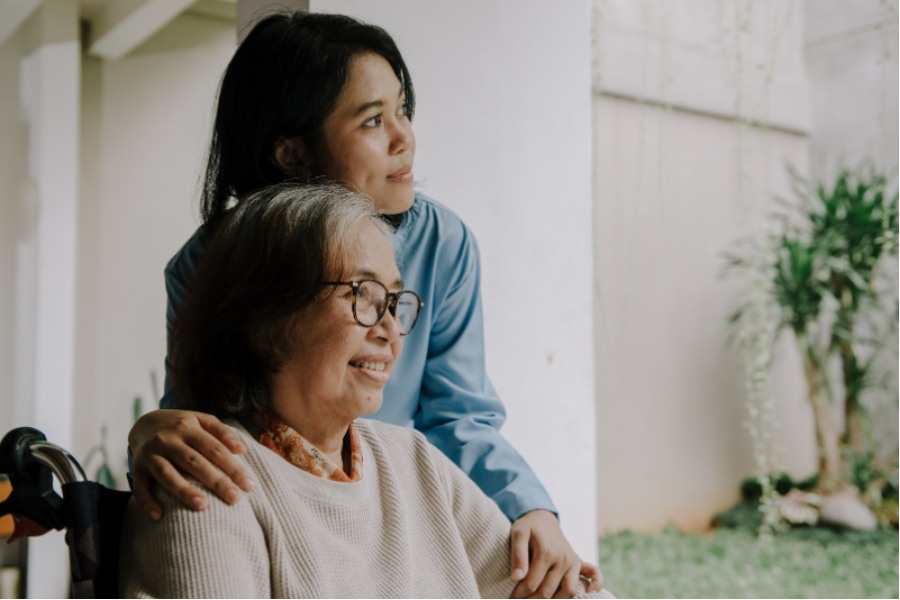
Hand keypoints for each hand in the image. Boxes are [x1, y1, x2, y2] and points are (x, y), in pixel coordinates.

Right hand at [129, 410, 255, 520]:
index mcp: (187, 427)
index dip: (233, 467)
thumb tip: (241, 449)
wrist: (144, 423)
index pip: (215, 449)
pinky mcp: (137, 469)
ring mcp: (150, 455)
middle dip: (216, 481)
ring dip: (184, 490)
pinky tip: (159, 516)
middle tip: (234, 498)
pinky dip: (147, 502)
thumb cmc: (181, 426)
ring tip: (203, 506)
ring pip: (167, 474)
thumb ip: (221, 432)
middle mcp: (167, 440)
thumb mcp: (201, 420)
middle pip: (194, 462)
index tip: (249, 485)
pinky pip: (140, 487)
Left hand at [509, 510, 603, 598]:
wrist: (542, 517)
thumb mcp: (518, 535)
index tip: (511, 596)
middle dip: (531, 599)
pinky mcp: (578, 562)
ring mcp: (573, 561)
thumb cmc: (528, 526)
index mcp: (547, 552)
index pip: (532, 583)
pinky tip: (589, 592)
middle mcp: (563, 558)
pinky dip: (595, 585)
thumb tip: (517, 578)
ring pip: (568, 591)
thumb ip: (518, 556)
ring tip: (536, 599)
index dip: (519, 593)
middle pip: (547, 591)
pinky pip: (594, 575)